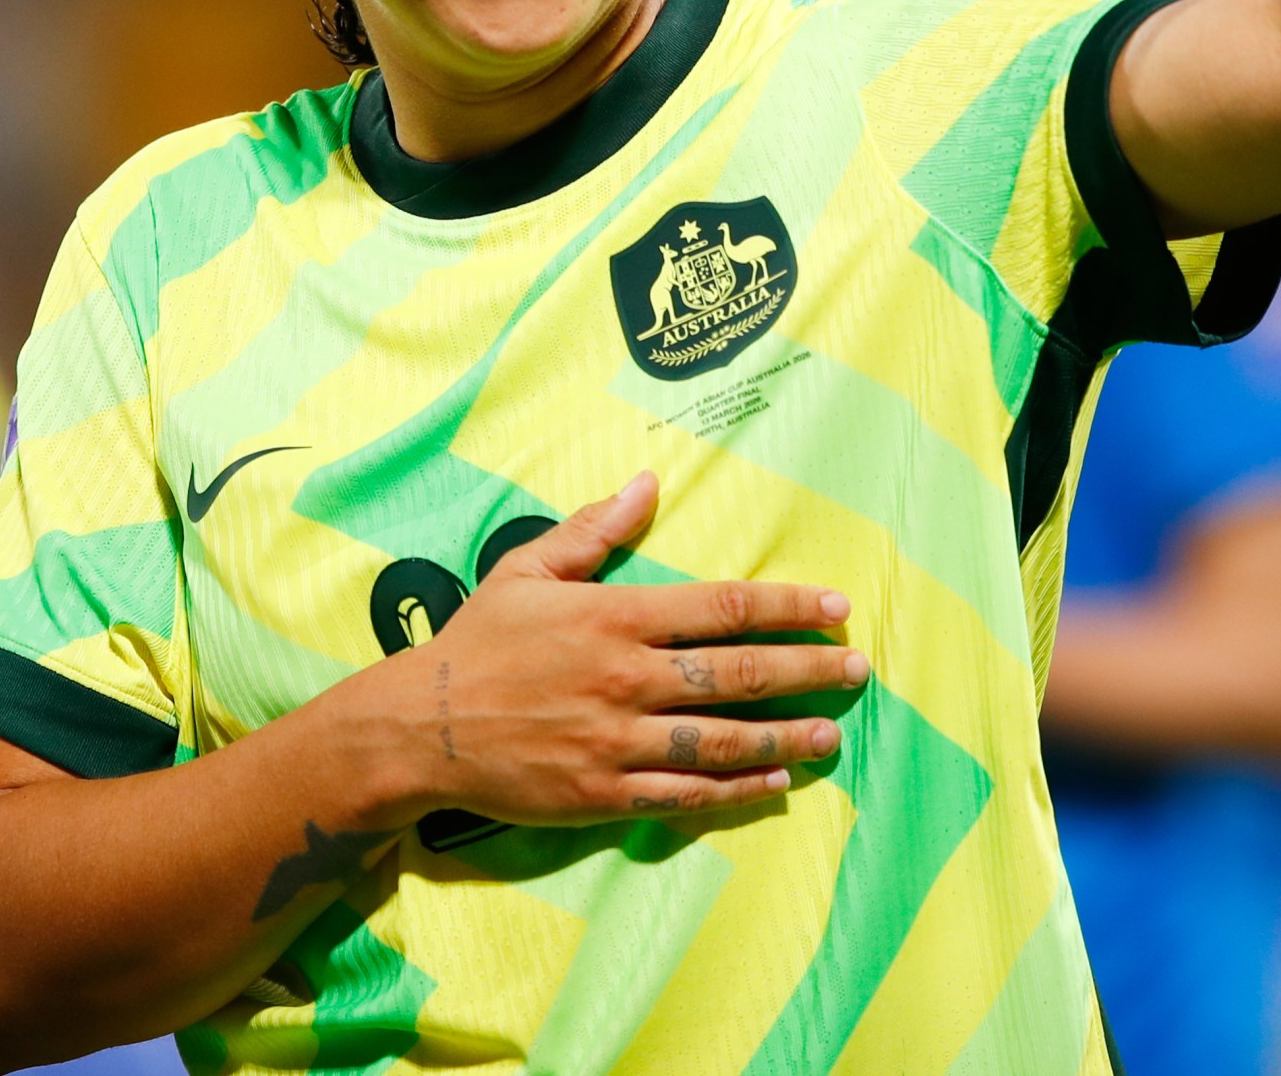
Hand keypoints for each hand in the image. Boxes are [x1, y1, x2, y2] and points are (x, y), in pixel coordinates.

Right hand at [379, 471, 865, 824]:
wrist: (422, 727)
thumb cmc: (480, 641)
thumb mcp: (528, 569)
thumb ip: (593, 529)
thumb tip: (646, 483)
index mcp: (615, 617)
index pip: (722, 608)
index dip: (788, 607)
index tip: (836, 608)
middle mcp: (627, 677)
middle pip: (736, 673)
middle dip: (806, 670)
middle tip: (858, 670)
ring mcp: (617, 741)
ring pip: (721, 740)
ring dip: (784, 735)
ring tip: (832, 733)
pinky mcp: (603, 794)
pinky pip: (685, 796)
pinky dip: (736, 790)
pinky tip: (776, 783)